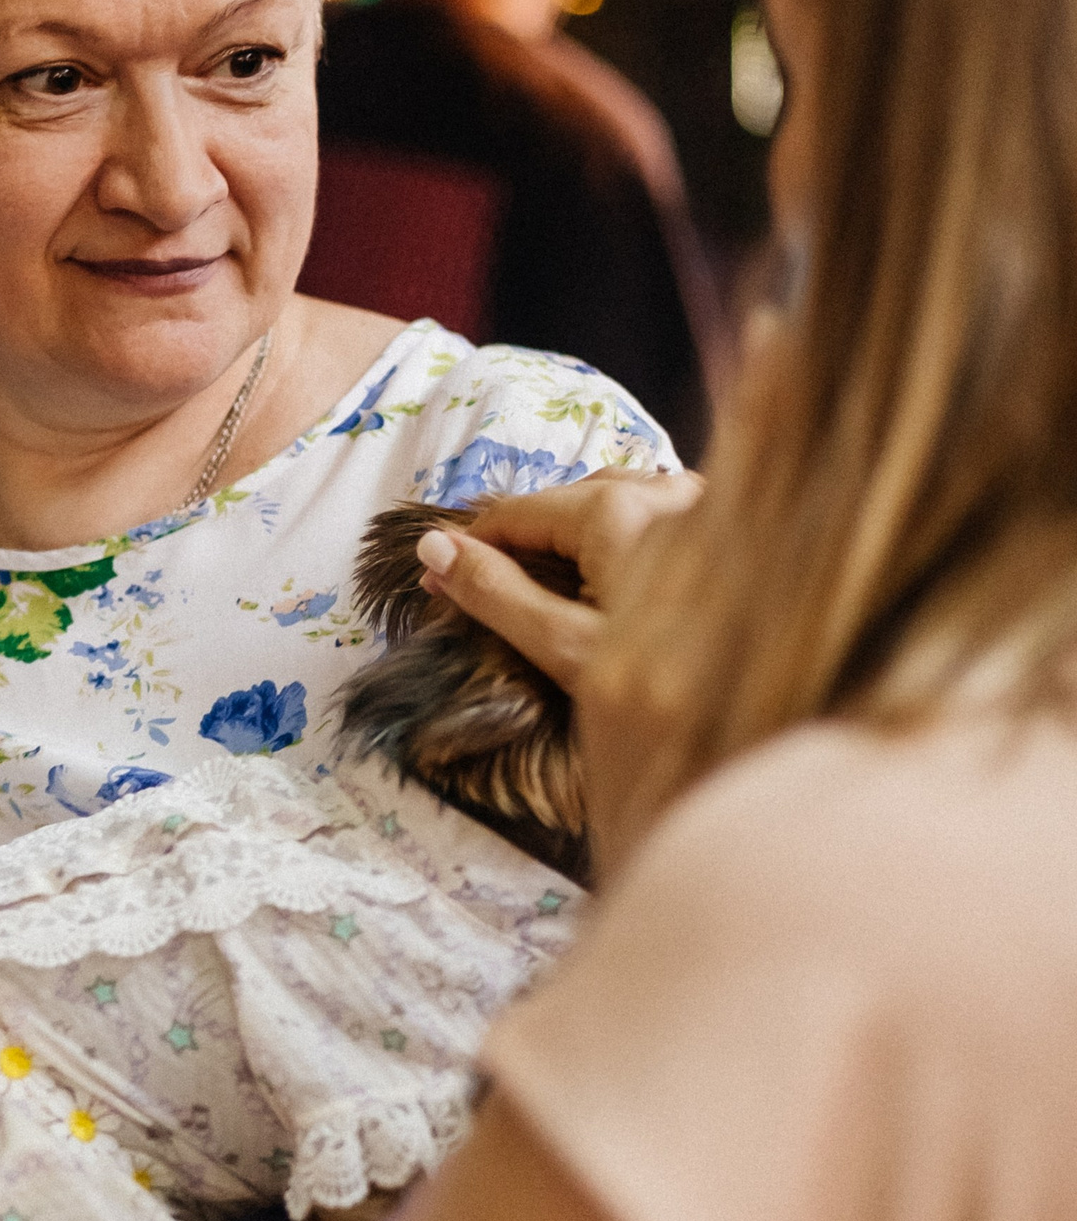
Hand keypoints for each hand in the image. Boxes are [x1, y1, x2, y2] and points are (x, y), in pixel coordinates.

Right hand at [418, 469, 704, 870]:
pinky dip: (630, 545)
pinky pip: (668, 521)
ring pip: (623, 504)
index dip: (469, 549)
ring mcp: (713, 508)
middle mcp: (671, 489)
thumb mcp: (568, 652)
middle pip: (571, 501)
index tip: (436, 584)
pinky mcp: (744, 535)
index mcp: (620, 509)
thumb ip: (498, 595)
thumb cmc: (677, 701)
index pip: (518, 511)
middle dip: (528, 543)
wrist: (787, 731)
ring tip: (553, 594)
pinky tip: (622, 593)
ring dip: (581, 540)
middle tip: (491, 594)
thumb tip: (433, 549)